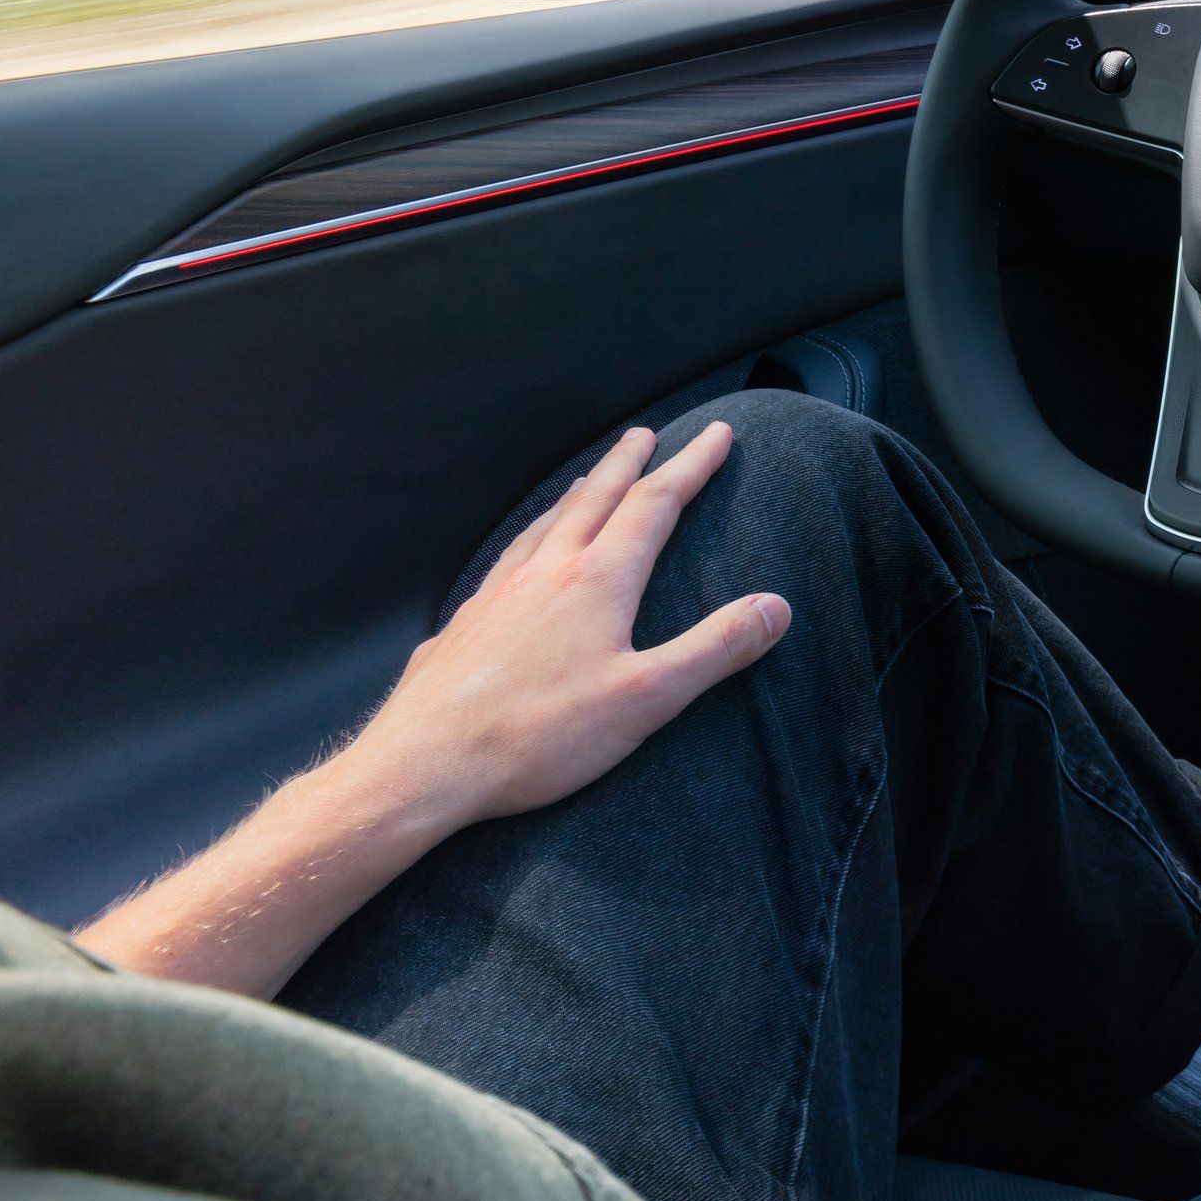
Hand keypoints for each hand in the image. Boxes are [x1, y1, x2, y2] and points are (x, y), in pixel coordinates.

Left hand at [78, 421, 785, 996]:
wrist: (423, 766)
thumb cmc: (538, 737)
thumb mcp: (648, 699)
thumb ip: (715, 648)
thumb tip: (776, 606)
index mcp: (597, 582)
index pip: (654, 506)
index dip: (690, 467)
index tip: (716, 434)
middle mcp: (545, 573)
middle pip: (594, 500)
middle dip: (628, 464)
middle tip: (646, 434)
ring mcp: (497, 596)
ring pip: (544, 526)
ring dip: (575, 495)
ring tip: (588, 480)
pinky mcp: (464, 626)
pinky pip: (506, 561)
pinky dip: (529, 539)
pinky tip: (521, 559)